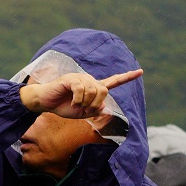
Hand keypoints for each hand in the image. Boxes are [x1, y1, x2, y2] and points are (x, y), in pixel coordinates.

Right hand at [20, 69, 142, 119]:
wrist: (45, 102)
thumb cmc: (62, 106)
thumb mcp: (81, 113)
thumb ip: (93, 110)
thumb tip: (103, 106)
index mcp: (93, 88)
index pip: (113, 81)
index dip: (127, 77)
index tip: (140, 72)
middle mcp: (89, 80)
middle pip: (103, 90)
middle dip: (95, 103)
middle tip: (84, 109)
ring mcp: (80, 78)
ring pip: (93, 90)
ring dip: (85, 103)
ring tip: (76, 106)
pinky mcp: (71, 79)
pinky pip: (81, 89)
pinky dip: (78, 99)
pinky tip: (73, 102)